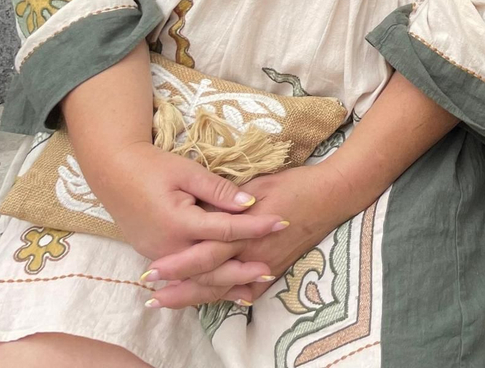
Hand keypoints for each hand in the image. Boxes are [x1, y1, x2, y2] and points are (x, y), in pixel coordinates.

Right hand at [81, 141, 286, 275]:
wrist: (113, 172)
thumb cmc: (152, 167)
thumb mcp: (188, 172)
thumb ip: (219, 191)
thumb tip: (250, 204)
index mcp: (179, 223)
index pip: (226, 230)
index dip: (256, 227)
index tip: (281, 223)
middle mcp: (168, 246)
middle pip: (211, 266)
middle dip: (242, 270)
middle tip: (271, 270)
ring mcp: (158, 254)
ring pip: (196, 278)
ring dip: (224, 285)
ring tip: (251, 290)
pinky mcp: (153, 254)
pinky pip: (183, 274)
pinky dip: (203, 282)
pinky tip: (220, 286)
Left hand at [143, 163, 346, 309]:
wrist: (333, 196)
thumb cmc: (296, 184)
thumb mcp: (260, 184)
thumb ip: (230, 201)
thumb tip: (202, 210)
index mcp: (247, 231)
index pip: (206, 253)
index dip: (179, 264)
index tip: (153, 271)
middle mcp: (254, 254)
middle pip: (210, 278)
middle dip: (180, 289)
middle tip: (152, 297)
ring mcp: (266, 265)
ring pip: (225, 288)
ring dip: (196, 297)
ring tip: (169, 302)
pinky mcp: (276, 269)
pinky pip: (247, 290)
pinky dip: (227, 297)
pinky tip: (212, 301)